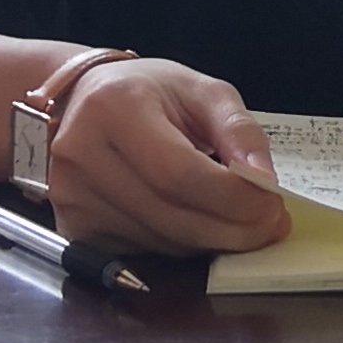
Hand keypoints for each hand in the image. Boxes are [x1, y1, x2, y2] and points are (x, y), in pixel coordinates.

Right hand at [39, 56, 289, 256]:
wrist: (79, 102)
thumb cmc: (146, 93)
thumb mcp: (201, 91)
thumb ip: (238, 130)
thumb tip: (264, 182)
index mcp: (114, 108)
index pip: (178, 173)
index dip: (231, 199)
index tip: (272, 205)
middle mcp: (82, 154)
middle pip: (170, 216)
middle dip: (231, 230)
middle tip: (269, 225)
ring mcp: (71, 196)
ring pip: (161, 242)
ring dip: (209, 240)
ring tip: (234, 219)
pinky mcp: (72, 227)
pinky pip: (142, 252)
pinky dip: (180, 245)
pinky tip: (194, 222)